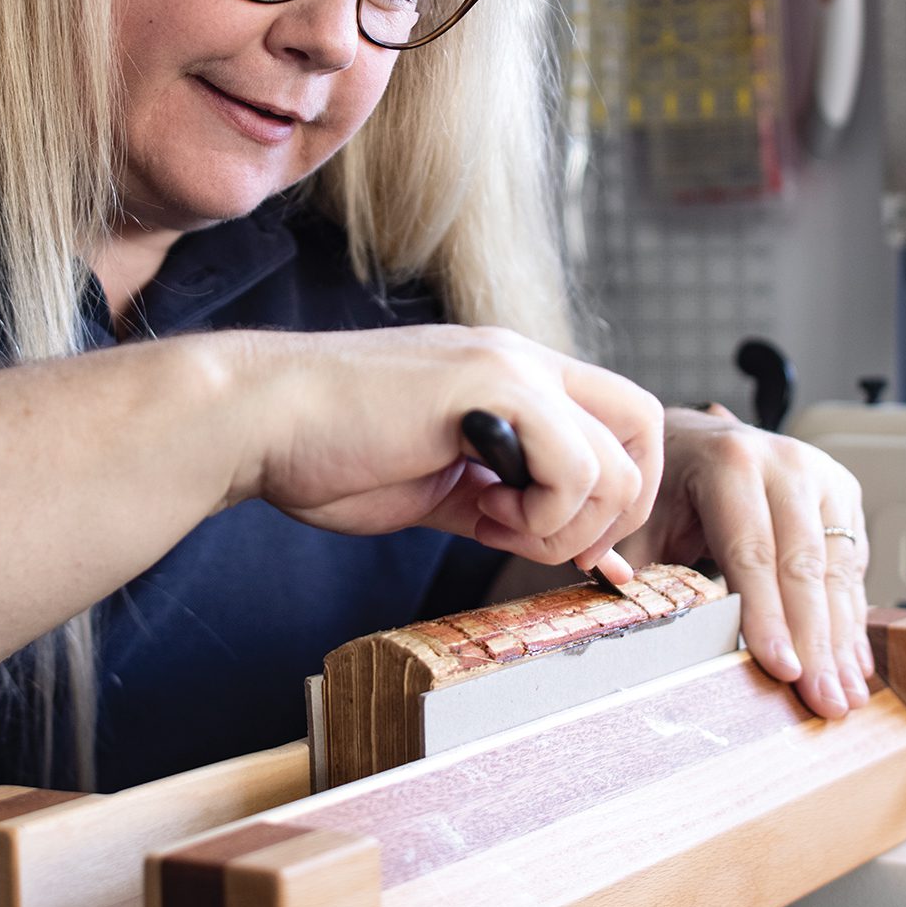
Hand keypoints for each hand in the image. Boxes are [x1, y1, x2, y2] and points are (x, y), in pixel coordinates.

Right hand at [223, 326, 663, 583]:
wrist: (260, 420)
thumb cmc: (332, 453)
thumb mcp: (441, 485)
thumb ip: (504, 503)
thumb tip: (565, 548)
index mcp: (514, 375)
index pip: (621, 419)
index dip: (618, 493)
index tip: (571, 546)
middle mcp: (524, 359)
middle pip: (645, 425)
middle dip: (621, 508)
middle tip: (555, 544)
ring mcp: (510, 367)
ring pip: (618, 459)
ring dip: (569, 520)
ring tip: (496, 523)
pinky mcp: (490, 386)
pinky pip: (575, 466)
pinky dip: (543, 513)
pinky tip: (483, 513)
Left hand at [619, 404, 870, 719]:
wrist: (699, 441)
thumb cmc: (669, 485)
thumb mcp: (644, 516)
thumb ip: (634, 565)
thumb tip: (627, 620)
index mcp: (729, 462)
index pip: (752, 552)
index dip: (768, 615)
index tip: (782, 669)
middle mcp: (784, 463)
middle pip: (803, 565)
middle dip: (815, 641)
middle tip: (823, 700)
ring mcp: (822, 476)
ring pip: (837, 570)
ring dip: (842, 641)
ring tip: (843, 697)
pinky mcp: (844, 495)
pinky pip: (852, 567)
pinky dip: (852, 620)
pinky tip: (851, 665)